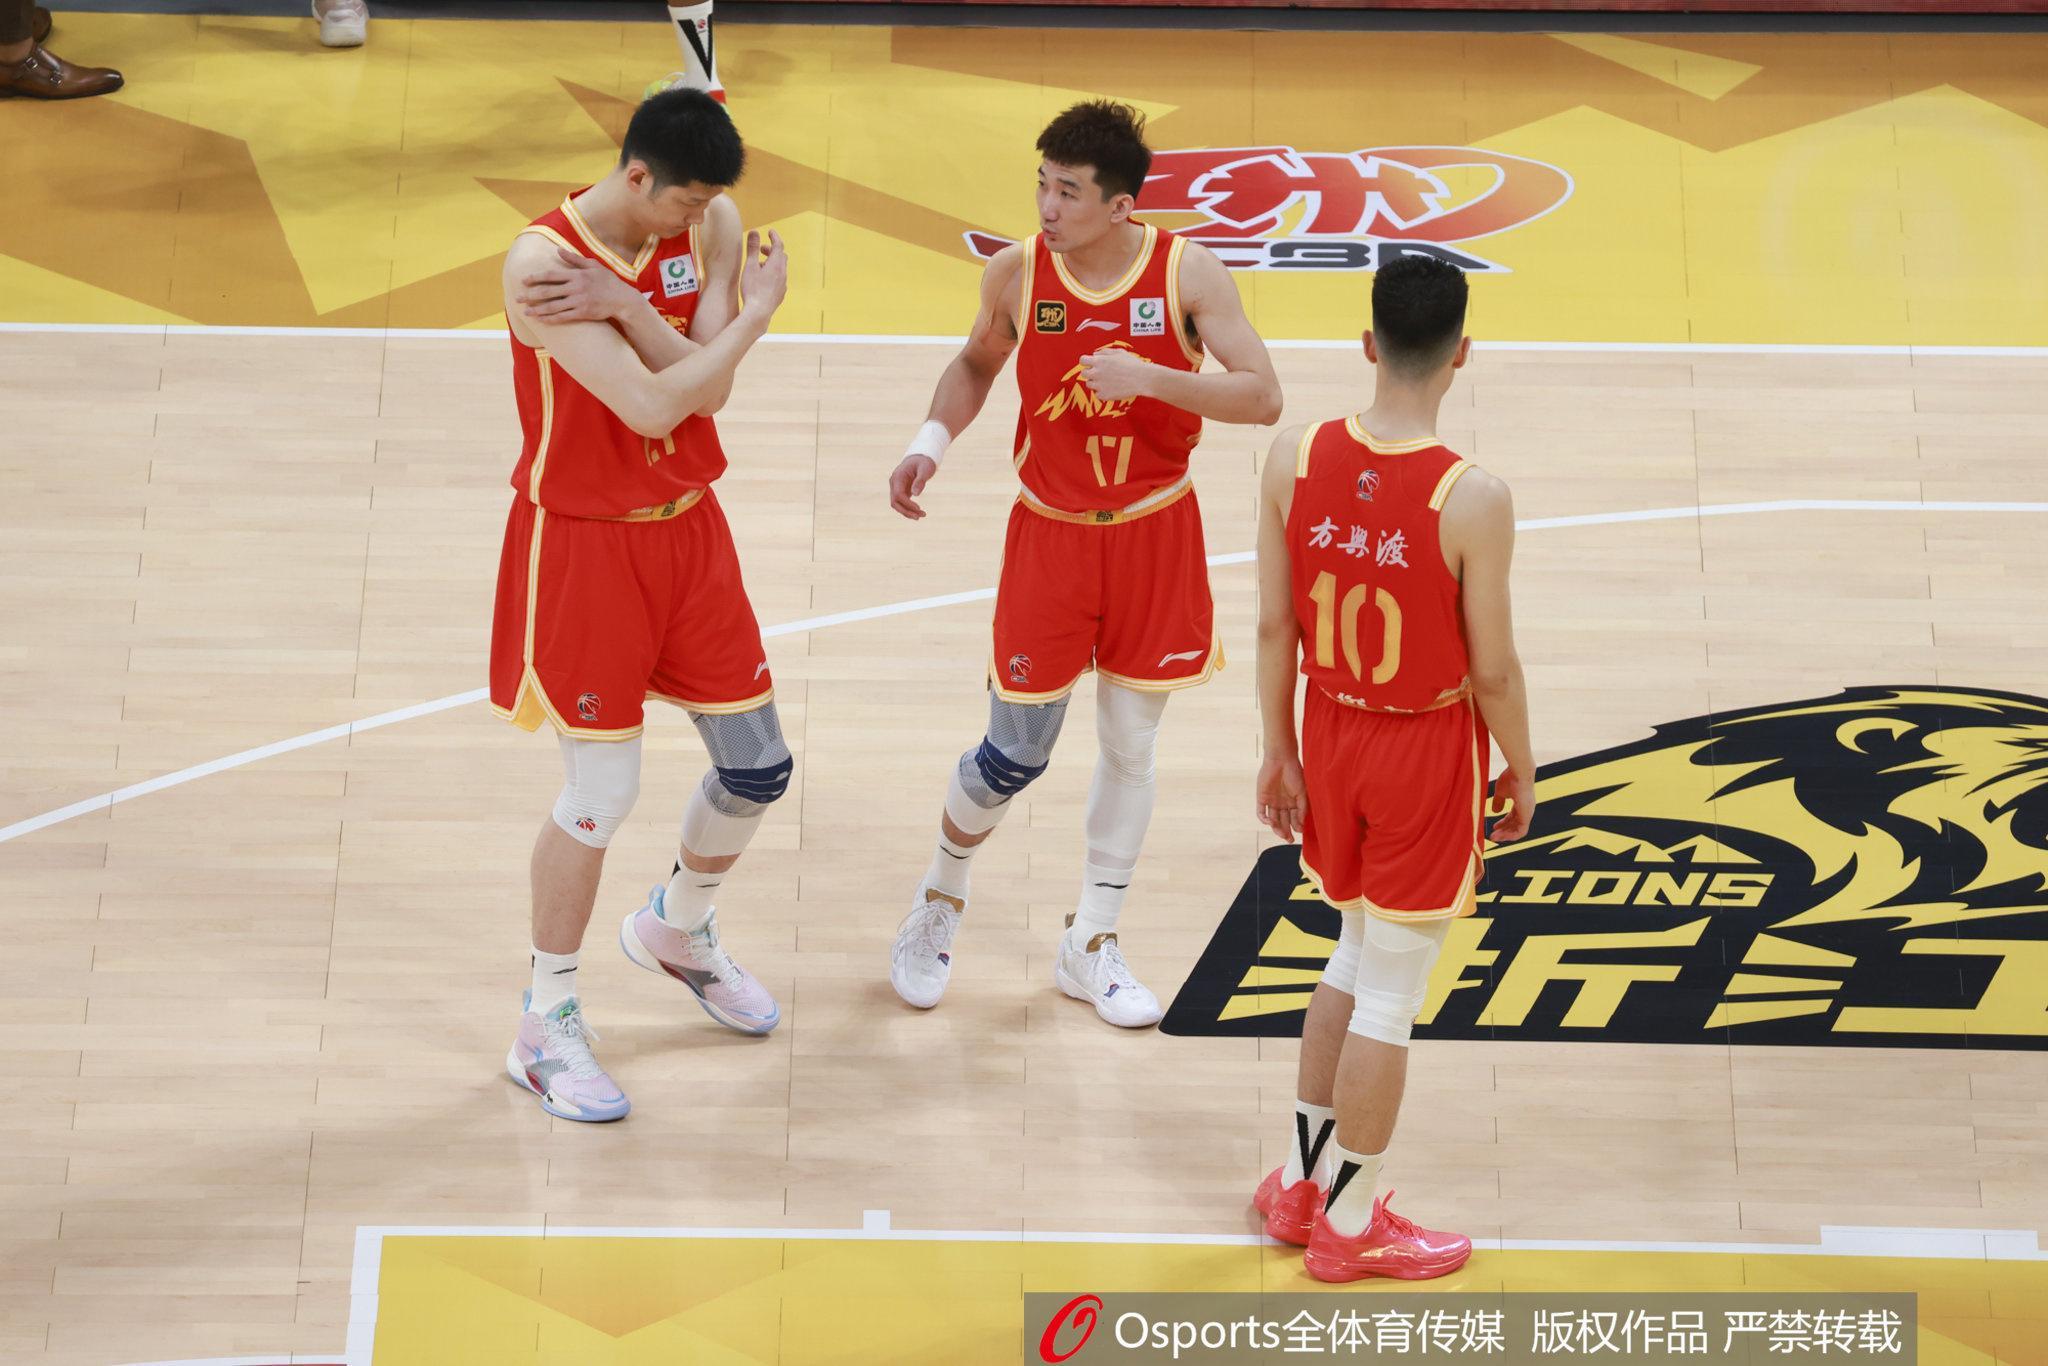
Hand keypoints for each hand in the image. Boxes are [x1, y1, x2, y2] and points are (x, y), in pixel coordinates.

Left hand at [517, 248, 638, 323]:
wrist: (623, 299)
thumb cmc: (608, 281)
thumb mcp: (593, 265)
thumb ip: (574, 259)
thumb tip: (558, 250)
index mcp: (576, 275)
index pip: (551, 275)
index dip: (536, 278)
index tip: (523, 281)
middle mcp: (576, 287)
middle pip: (548, 291)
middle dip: (531, 295)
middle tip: (518, 298)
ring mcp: (579, 301)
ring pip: (553, 306)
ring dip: (538, 309)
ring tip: (526, 312)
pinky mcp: (583, 313)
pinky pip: (563, 317)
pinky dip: (551, 319)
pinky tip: (541, 320)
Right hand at [739, 229, 788, 319]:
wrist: (759, 313)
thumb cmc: (753, 289)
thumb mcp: (750, 266)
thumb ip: (753, 248)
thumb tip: (755, 232)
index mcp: (776, 264)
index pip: (778, 245)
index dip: (774, 237)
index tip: (770, 231)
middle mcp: (783, 274)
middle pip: (781, 256)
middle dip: (771, 250)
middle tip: (761, 250)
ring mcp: (783, 285)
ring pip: (780, 269)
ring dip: (771, 263)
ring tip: (758, 265)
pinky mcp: (780, 294)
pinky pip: (779, 280)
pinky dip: (773, 274)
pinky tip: (763, 280)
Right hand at [888, 454, 937, 519]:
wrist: (921, 457)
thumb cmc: (924, 462)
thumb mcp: (925, 469)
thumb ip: (920, 481)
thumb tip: (915, 494)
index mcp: (898, 476)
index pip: (898, 494)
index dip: (907, 503)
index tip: (919, 508)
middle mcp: (894, 483)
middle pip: (894, 502)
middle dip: (906, 511)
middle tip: (919, 517)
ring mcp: (896, 487)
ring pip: (897, 504)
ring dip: (908, 512)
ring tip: (922, 515)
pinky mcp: (901, 491)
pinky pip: (902, 503)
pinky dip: (909, 509)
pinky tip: (919, 512)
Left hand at [1078, 347, 1152, 401]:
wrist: (1142, 379)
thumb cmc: (1133, 365)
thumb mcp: (1119, 352)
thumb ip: (1104, 352)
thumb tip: (1095, 354)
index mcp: (1099, 361)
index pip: (1082, 360)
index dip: (1087, 362)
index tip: (1091, 364)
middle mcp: (1097, 373)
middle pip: (1084, 373)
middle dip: (1090, 373)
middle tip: (1100, 373)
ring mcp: (1099, 385)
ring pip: (1089, 385)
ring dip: (1096, 383)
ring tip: (1108, 381)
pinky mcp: (1104, 395)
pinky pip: (1097, 394)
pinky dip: (1102, 392)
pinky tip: (1111, 388)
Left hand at [1255, 754, 1308, 841]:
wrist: (1281, 759)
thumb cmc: (1295, 774)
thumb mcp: (1303, 792)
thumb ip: (1302, 808)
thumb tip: (1302, 825)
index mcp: (1292, 802)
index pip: (1294, 819)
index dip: (1297, 826)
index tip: (1300, 831)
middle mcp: (1282, 804)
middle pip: (1283, 822)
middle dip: (1286, 832)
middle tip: (1289, 839)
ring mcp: (1271, 801)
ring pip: (1273, 820)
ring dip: (1276, 828)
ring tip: (1281, 834)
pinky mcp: (1261, 798)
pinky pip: (1261, 812)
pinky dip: (1264, 819)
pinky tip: (1270, 822)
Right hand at [1488, 768, 1535, 841]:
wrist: (1519, 772)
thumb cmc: (1510, 778)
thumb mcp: (1501, 792)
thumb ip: (1498, 802)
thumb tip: (1494, 811)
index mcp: (1521, 803)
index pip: (1513, 817)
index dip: (1503, 823)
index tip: (1494, 826)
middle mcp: (1526, 810)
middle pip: (1515, 825)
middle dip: (1503, 831)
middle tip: (1492, 836)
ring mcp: (1528, 813)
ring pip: (1518, 830)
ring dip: (1505, 835)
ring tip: (1493, 838)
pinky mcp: (1527, 816)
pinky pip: (1521, 831)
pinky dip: (1511, 836)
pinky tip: (1502, 836)